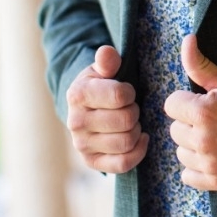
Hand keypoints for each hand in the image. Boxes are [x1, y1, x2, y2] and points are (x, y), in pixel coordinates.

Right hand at [66, 45, 148, 172]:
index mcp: (78, 94)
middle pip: (126, 121)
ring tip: (132, 122)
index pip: (119, 96)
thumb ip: (107, 60)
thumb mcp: (102, 69)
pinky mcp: (91, 162)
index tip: (127, 91)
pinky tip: (140, 139)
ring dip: (136, 130)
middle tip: (131, 107)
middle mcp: (75, 122)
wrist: (85, 108)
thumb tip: (107, 53)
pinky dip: (138, 151)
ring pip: (126, 142)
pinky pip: (123, 164)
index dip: (130, 92)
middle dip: (135, 111)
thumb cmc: (101, 85)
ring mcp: (82, 145)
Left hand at [165, 34, 216, 190]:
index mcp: (203, 112)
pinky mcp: (216, 181)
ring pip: (180, 152)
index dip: (187, 102)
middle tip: (214, 121)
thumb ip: (200, 64)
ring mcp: (209, 163)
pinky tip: (215, 156)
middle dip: (190, 124)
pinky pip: (188, 176)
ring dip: (193, 146)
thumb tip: (187, 39)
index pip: (171, 105)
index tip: (204, 104)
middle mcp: (203, 140)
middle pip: (175, 129)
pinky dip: (197, 168)